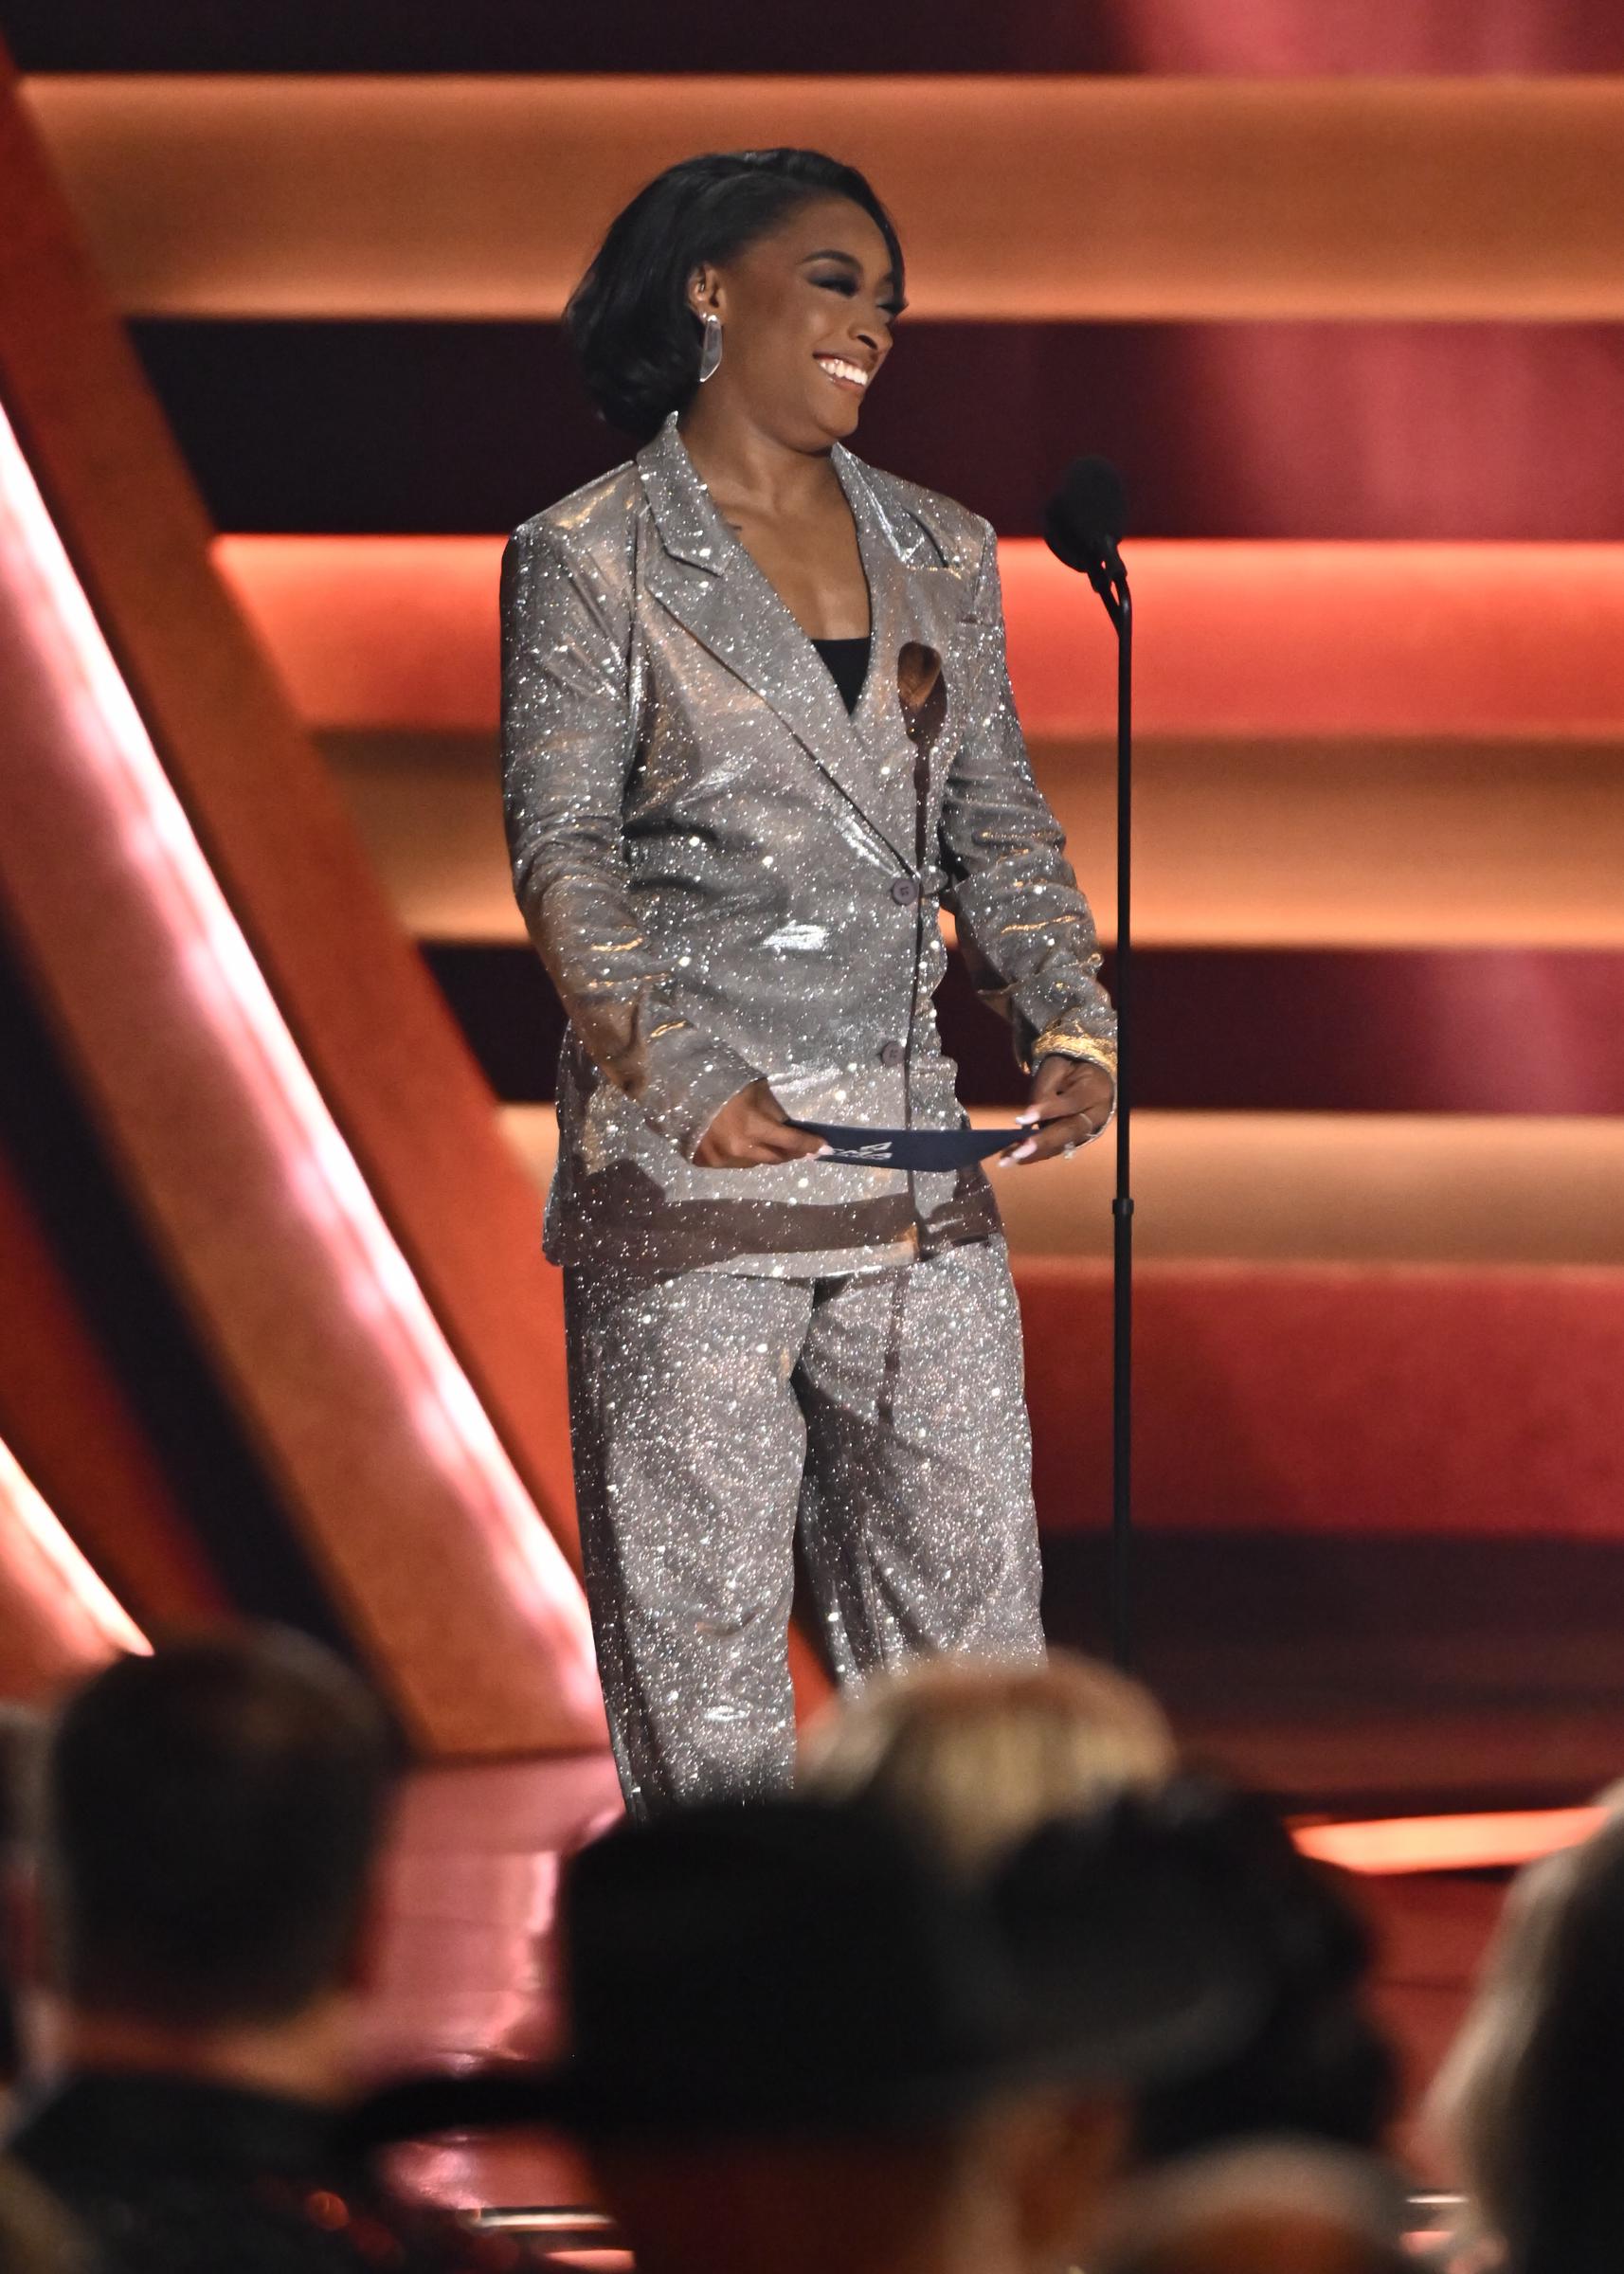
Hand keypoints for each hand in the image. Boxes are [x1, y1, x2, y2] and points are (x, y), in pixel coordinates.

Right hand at [693, 1079, 829, 1168]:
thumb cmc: (721, 1081)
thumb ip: (774, 1112)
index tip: (825, 1147)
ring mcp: (720, 1159)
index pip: (791, 1141)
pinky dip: (741, 1155)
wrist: (677, 1085)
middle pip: (776, 1158)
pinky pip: (732, 1163)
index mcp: (753, 1127)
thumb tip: (788, 1127)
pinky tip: (739, 1142)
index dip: (810, 1144)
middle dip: (792, 1152)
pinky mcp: (704, 1162)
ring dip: (764, 1153)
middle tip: (803, 1148)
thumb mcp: (756, 1090)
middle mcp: (739, 1149)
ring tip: (765, 1141)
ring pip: (754, 1163)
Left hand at [999, 1054, 1114, 1165]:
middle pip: (1070, 1131)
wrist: (1088, 1076)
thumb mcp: (1056, 1067)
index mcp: (1095, 1090)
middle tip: (1016, 1153)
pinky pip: (1057, 1148)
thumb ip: (1044, 1089)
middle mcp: (1097, 1114)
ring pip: (1062, 1144)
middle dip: (1042, 1143)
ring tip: (1008, 1160)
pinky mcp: (1078, 1139)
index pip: (1071, 1103)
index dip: (1047, 1111)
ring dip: (1034, 1154)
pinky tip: (1015, 1158)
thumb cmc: (1068, 1069)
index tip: (1021, 1120)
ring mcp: (1089, 1130)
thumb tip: (1027, 1118)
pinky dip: (1036, 1154)